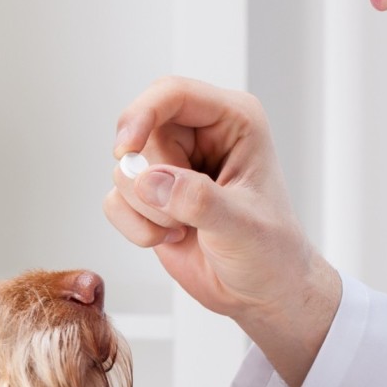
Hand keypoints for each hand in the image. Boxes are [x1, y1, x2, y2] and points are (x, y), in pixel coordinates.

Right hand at [104, 76, 340, 386]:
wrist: (263, 293)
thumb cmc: (271, 253)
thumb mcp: (242, 227)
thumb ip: (198, 200)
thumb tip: (150, 180)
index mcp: (232, 121)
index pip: (172, 93)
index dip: (141, 114)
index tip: (125, 148)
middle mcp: (199, 136)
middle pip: (141, 133)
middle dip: (152, 182)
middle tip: (183, 214)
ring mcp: (172, 166)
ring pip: (124, 170)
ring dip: (146, 210)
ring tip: (184, 228)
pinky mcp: (151, 197)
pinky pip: (116, 200)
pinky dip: (134, 227)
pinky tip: (171, 237)